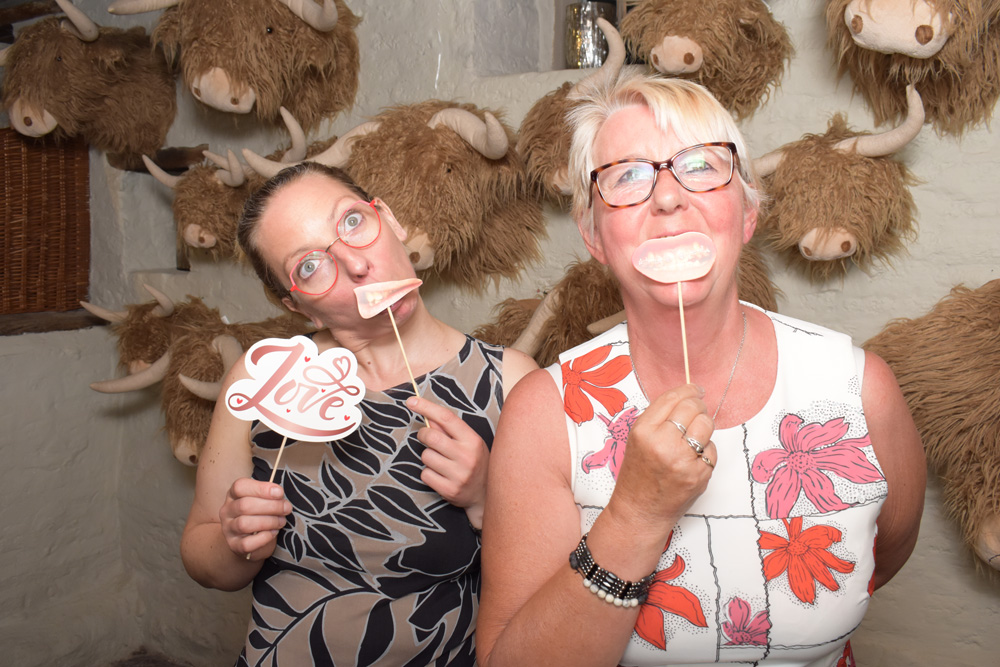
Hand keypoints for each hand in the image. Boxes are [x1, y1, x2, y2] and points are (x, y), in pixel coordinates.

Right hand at [218, 477, 292, 558]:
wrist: (249, 539)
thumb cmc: (259, 514)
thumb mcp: (262, 500)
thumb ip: (269, 495)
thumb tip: (279, 494)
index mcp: (233, 495)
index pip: (240, 486)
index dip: (261, 488)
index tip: (279, 492)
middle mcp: (227, 511)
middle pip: (244, 505)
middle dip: (271, 506)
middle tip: (286, 508)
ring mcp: (228, 529)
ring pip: (244, 524)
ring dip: (269, 521)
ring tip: (281, 521)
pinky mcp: (234, 545)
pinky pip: (247, 543)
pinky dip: (264, 538)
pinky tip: (273, 533)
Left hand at [407, 396, 489, 528]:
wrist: (487, 495)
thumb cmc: (476, 462)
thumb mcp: (470, 442)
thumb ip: (450, 429)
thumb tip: (428, 416)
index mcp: (472, 440)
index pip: (446, 418)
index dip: (426, 407)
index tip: (412, 401)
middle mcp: (466, 456)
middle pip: (431, 436)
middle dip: (423, 434)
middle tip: (427, 437)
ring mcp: (458, 475)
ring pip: (426, 456)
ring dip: (428, 457)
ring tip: (441, 462)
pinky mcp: (449, 490)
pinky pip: (425, 474)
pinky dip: (428, 473)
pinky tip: (441, 475)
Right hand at [609, 384, 715, 537]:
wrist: (640, 511)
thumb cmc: (638, 474)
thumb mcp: (637, 439)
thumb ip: (659, 418)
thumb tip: (688, 397)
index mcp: (643, 431)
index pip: (673, 398)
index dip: (689, 389)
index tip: (696, 389)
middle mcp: (662, 443)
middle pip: (693, 408)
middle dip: (698, 406)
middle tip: (697, 411)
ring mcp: (683, 460)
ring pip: (707, 425)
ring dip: (704, 427)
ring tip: (694, 436)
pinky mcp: (699, 475)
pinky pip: (712, 450)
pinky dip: (706, 451)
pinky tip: (693, 459)